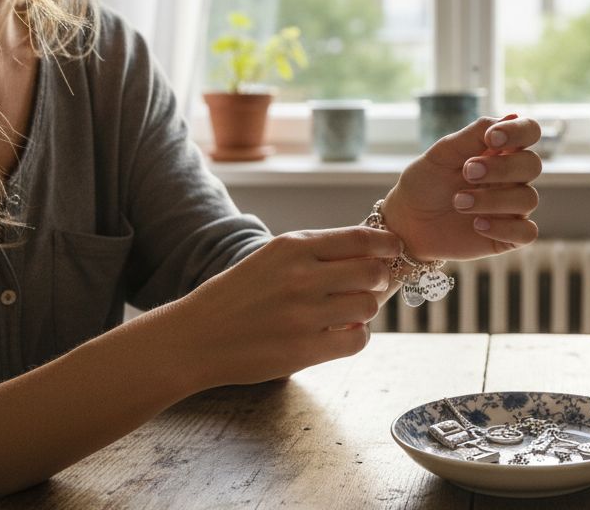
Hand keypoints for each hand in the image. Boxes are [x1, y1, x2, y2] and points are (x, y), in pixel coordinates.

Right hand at [171, 227, 397, 386]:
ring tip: (346, 313)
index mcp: (293, 246)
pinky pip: (357, 340)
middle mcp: (301, 276)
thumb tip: (372, 254)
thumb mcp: (273, 257)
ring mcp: (303, 314)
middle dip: (377, 280)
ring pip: (368, 306)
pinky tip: (339, 335)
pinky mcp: (304, 350)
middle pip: (373, 272)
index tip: (393, 251)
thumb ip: (317, 252)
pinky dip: (356, 337)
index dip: (387, 245)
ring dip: (365, 311)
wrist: (196, 337)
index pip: (362, 238)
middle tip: (366, 288)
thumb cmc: (238, 295)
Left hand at [382, 115, 541, 259]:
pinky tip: (476, 224)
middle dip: (501, 168)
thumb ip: (474, 135)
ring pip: (528, 199)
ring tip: (459, 202)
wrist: (408, 222)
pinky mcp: (508, 236)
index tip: (492, 139)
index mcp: (499, 151)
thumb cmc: (426, 183)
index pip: (529, 131)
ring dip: (493, 199)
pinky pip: (527, 232)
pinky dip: (503, 228)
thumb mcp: (442, 154)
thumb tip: (512, 116)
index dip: (519, 131)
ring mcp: (512, 207)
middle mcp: (511, 177)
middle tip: (467, 172)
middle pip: (532, 165)